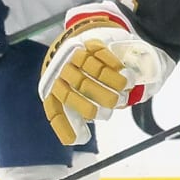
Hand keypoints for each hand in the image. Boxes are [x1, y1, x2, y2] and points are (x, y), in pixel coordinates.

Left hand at [38, 12, 166, 145]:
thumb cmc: (81, 76)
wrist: (84, 39)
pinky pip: (101, 53)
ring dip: (112, 81)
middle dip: (101, 99)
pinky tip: (123, 71)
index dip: (66, 125)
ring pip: (93, 69)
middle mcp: (61, 71)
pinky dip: (113, 63)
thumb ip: (76, 113)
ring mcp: (74, 55)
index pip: (56, 107)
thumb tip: (76, 139)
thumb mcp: (74, 93)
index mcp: (53, 87)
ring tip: (125, 88)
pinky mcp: (88, 42)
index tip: (82, 139)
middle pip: (80, 87)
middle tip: (116, 103)